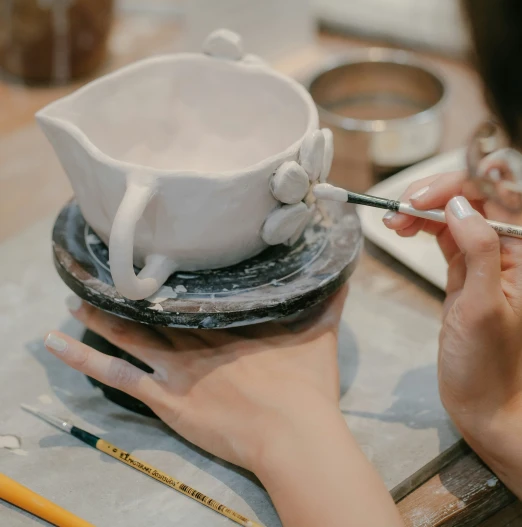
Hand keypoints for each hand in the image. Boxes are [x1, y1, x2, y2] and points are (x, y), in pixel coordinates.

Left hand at [45, 291, 347, 472]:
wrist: (293, 431)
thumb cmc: (306, 386)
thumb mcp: (321, 335)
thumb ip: (327, 300)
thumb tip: (343, 270)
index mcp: (230, 321)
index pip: (192, 293)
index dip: (169, 277)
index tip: (149, 257)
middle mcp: (198, 337)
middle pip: (154, 309)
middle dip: (128, 292)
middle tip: (101, 269)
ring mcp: (177, 366)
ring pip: (129, 334)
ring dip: (100, 317)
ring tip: (74, 299)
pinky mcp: (165, 396)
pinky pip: (118, 374)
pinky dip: (86, 358)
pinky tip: (59, 345)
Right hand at [384, 171, 521, 493]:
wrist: (484, 405)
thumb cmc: (489, 365)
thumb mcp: (483, 306)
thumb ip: (477, 250)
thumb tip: (458, 203)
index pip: (498, 196)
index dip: (461, 184)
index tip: (423, 197)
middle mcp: (509, 247)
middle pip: (474, 196)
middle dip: (436, 193)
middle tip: (401, 208)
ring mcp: (484, 257)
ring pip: (454, 210)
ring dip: (422, 207)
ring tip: (394, 220)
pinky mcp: (464, 269)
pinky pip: (443, 232)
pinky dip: (420, 225)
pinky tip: (401, 228)